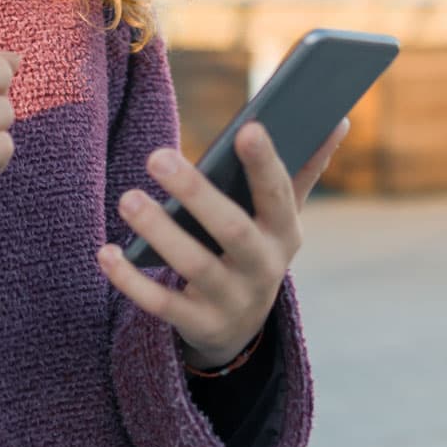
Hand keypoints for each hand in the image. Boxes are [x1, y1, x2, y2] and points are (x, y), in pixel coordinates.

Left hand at [96, 116, 348, 368]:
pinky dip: (131, 280)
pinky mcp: (199, 326)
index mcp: (285, 233)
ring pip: (194, 266)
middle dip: (196, 192)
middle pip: (232, 229)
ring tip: (129, 198)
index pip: (278, 194)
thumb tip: (340, 118)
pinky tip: (107, 253)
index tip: (247, 128)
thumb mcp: (282, 217)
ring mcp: (232, 301)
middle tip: (157, 156)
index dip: (264, 164)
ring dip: (159, 231)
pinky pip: (162, 305)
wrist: (241, 327)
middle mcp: (263, 268)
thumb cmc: (256, 249)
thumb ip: (304, 170)